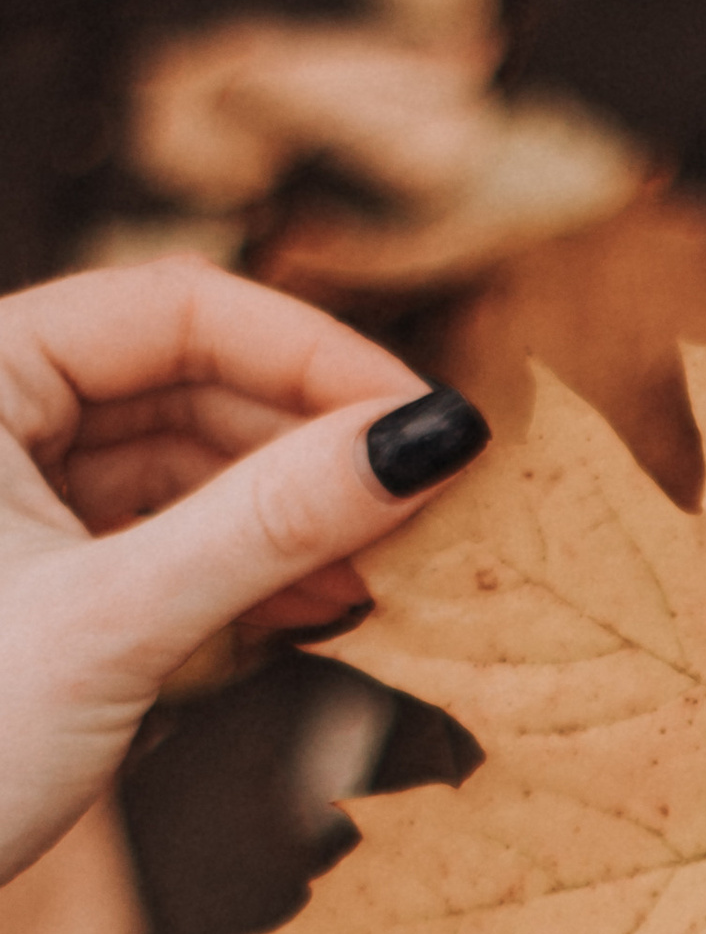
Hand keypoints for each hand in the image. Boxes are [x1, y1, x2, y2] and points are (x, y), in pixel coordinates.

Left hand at [0, 258, 483, 886]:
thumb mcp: (115, 621)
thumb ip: (272, 523)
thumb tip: (433, 439)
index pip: (176, 312)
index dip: (316, 357)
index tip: (431, 424)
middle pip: (193, 384)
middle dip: (315, 446)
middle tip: (436, 504)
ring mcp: (16, 498)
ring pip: (190, 467)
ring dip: (294, 517)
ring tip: (394, 571)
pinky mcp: (42, 576)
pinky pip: (167, 540)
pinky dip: (248, 571)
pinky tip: (326, 608)